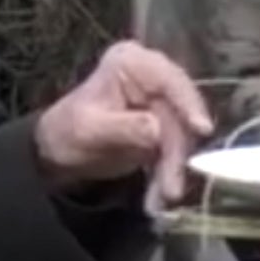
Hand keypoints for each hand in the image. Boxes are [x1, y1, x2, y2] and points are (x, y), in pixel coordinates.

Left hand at [32, 40, 212, 205]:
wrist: (58, 154)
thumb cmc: (66, 131)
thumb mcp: (89, 129)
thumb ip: (124, 127)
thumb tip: (158, 130)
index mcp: (129, 62)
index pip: (167, 78)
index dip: (187, 102)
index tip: (200, 129)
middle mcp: (150, 77)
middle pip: (179, 112)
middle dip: (176, 151)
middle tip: (172, 187)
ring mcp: (159, 102)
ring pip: (181, 136)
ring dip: (173, 169)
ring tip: (162, 197)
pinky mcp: (164, 128)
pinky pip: (175, 151)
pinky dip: (167, 174)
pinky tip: (157, 197)